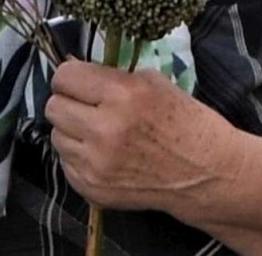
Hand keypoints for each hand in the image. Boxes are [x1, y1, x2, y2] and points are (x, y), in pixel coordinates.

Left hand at [45, 59, 236, 216]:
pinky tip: (105, 154)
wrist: (207, 172)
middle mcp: (104, 128)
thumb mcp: (157, 84)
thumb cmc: (188, 122)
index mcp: (124, 94)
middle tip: (88, 105)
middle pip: (53, 106)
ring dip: (74, 131)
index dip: (71, 75)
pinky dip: (80, 156)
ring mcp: (95, 163)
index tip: (80, 80)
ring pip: (56, 136)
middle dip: (70, 102)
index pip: (65, 76)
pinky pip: (66, 163)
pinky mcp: (91, 187)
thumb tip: (80, 74)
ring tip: (99, 132)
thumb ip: (115, 77)